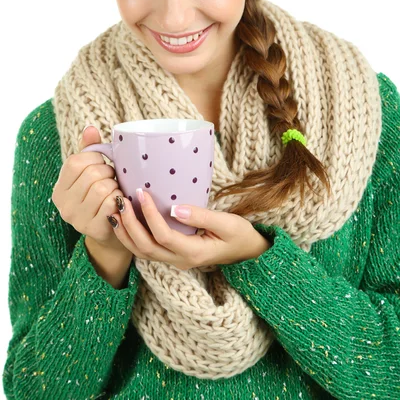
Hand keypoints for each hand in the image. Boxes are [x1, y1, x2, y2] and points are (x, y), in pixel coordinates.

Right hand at [52, 125, 132, 254]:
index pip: (76, 162)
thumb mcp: (91, 172)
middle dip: (109, 173)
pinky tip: (120, 203)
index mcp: (60, 188)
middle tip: (113, 179)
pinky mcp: (94, 229)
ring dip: (116, 186)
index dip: (95, 159)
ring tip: (115, 191)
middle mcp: (63, 205)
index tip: (102, 165)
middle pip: (92, 174)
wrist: (111, 232)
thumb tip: (90, 128)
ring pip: (103, 188)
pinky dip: (120, 200)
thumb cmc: (102, 196)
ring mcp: (77, 219)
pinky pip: (112, 204)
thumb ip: (89, 150)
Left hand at [108, 190, 270, 269]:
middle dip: (129, 224)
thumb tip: (175, 208)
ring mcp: (174, 260)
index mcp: (193, 253)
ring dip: (124, 233)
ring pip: (141, 252)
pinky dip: (131, 237)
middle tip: (120, 200)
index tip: (141, 192)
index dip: (149, 214)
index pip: (163, 235)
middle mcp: (180, 261)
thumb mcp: (227, 223)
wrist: (247, 252)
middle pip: (145, 247)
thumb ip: (201, 216)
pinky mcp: (172, 255)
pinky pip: (145, 250)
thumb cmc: (240, 235)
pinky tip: (124, 221)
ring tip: (115, 210)